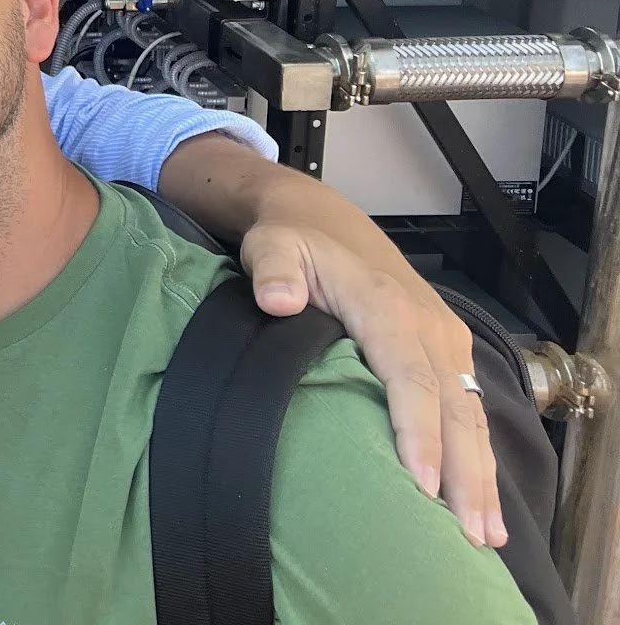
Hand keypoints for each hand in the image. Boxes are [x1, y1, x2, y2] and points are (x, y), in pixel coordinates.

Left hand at [156, 132, 504, 549]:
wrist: (323, 221)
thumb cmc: (293, 243)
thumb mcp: (272, 246)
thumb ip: (272, 270)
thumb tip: (277, 299)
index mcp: (388, 307)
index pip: (409, 377)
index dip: (417, 431)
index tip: (419, 483)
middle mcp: (428, 328)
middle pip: (453, 408)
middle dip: (462, 473)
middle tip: (467, 533)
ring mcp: (445, 341)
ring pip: (470, 415)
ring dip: (479, 475)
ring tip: (484, 535)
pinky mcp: (449, 352)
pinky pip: (470, 409)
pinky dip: (478, 456)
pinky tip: (481, 500)